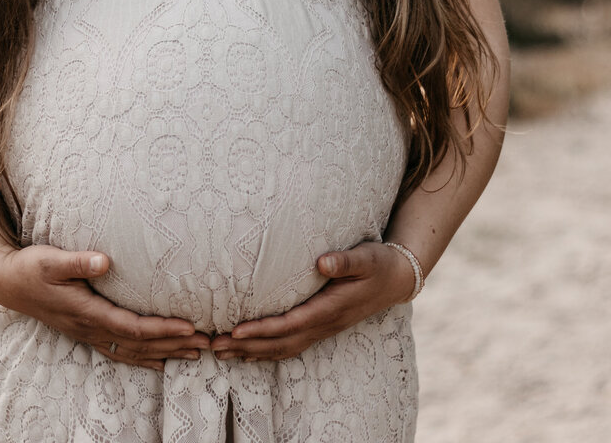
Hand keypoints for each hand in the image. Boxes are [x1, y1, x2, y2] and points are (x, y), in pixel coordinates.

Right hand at [0, 244, 210, 370]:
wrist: (8, 283)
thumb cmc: (31, 267)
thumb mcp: (51, 260)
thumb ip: (78, 261)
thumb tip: (104, 261)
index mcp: (86, 311)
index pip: (132, 326)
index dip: (161, 329)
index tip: (189, 326)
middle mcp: (90, 328)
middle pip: (139, 344)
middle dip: (174, 344)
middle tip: (207, 343)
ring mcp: (88, 333)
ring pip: (133, 351)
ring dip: (165, 353)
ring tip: (195, 353)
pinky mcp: (86, 331)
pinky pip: (120, 350)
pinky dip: (143, 358)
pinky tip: (160, 362)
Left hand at [209, 241, 414, 361]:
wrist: (396, 279)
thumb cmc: (378, 264)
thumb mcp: (366, 258)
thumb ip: (345, 261)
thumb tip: (323, 262)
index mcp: (330, 308)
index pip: (290, 324)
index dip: (263, 329)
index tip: (236, 331)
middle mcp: (324, 324)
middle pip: (280, 343)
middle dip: (246, 346)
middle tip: (213, 346)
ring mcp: (322, 329)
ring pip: (282, 348)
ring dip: (251, 352)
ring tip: (221, 352)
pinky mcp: (320, 327)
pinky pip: (290, 346)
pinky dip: (267, 352)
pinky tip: (248, 353)